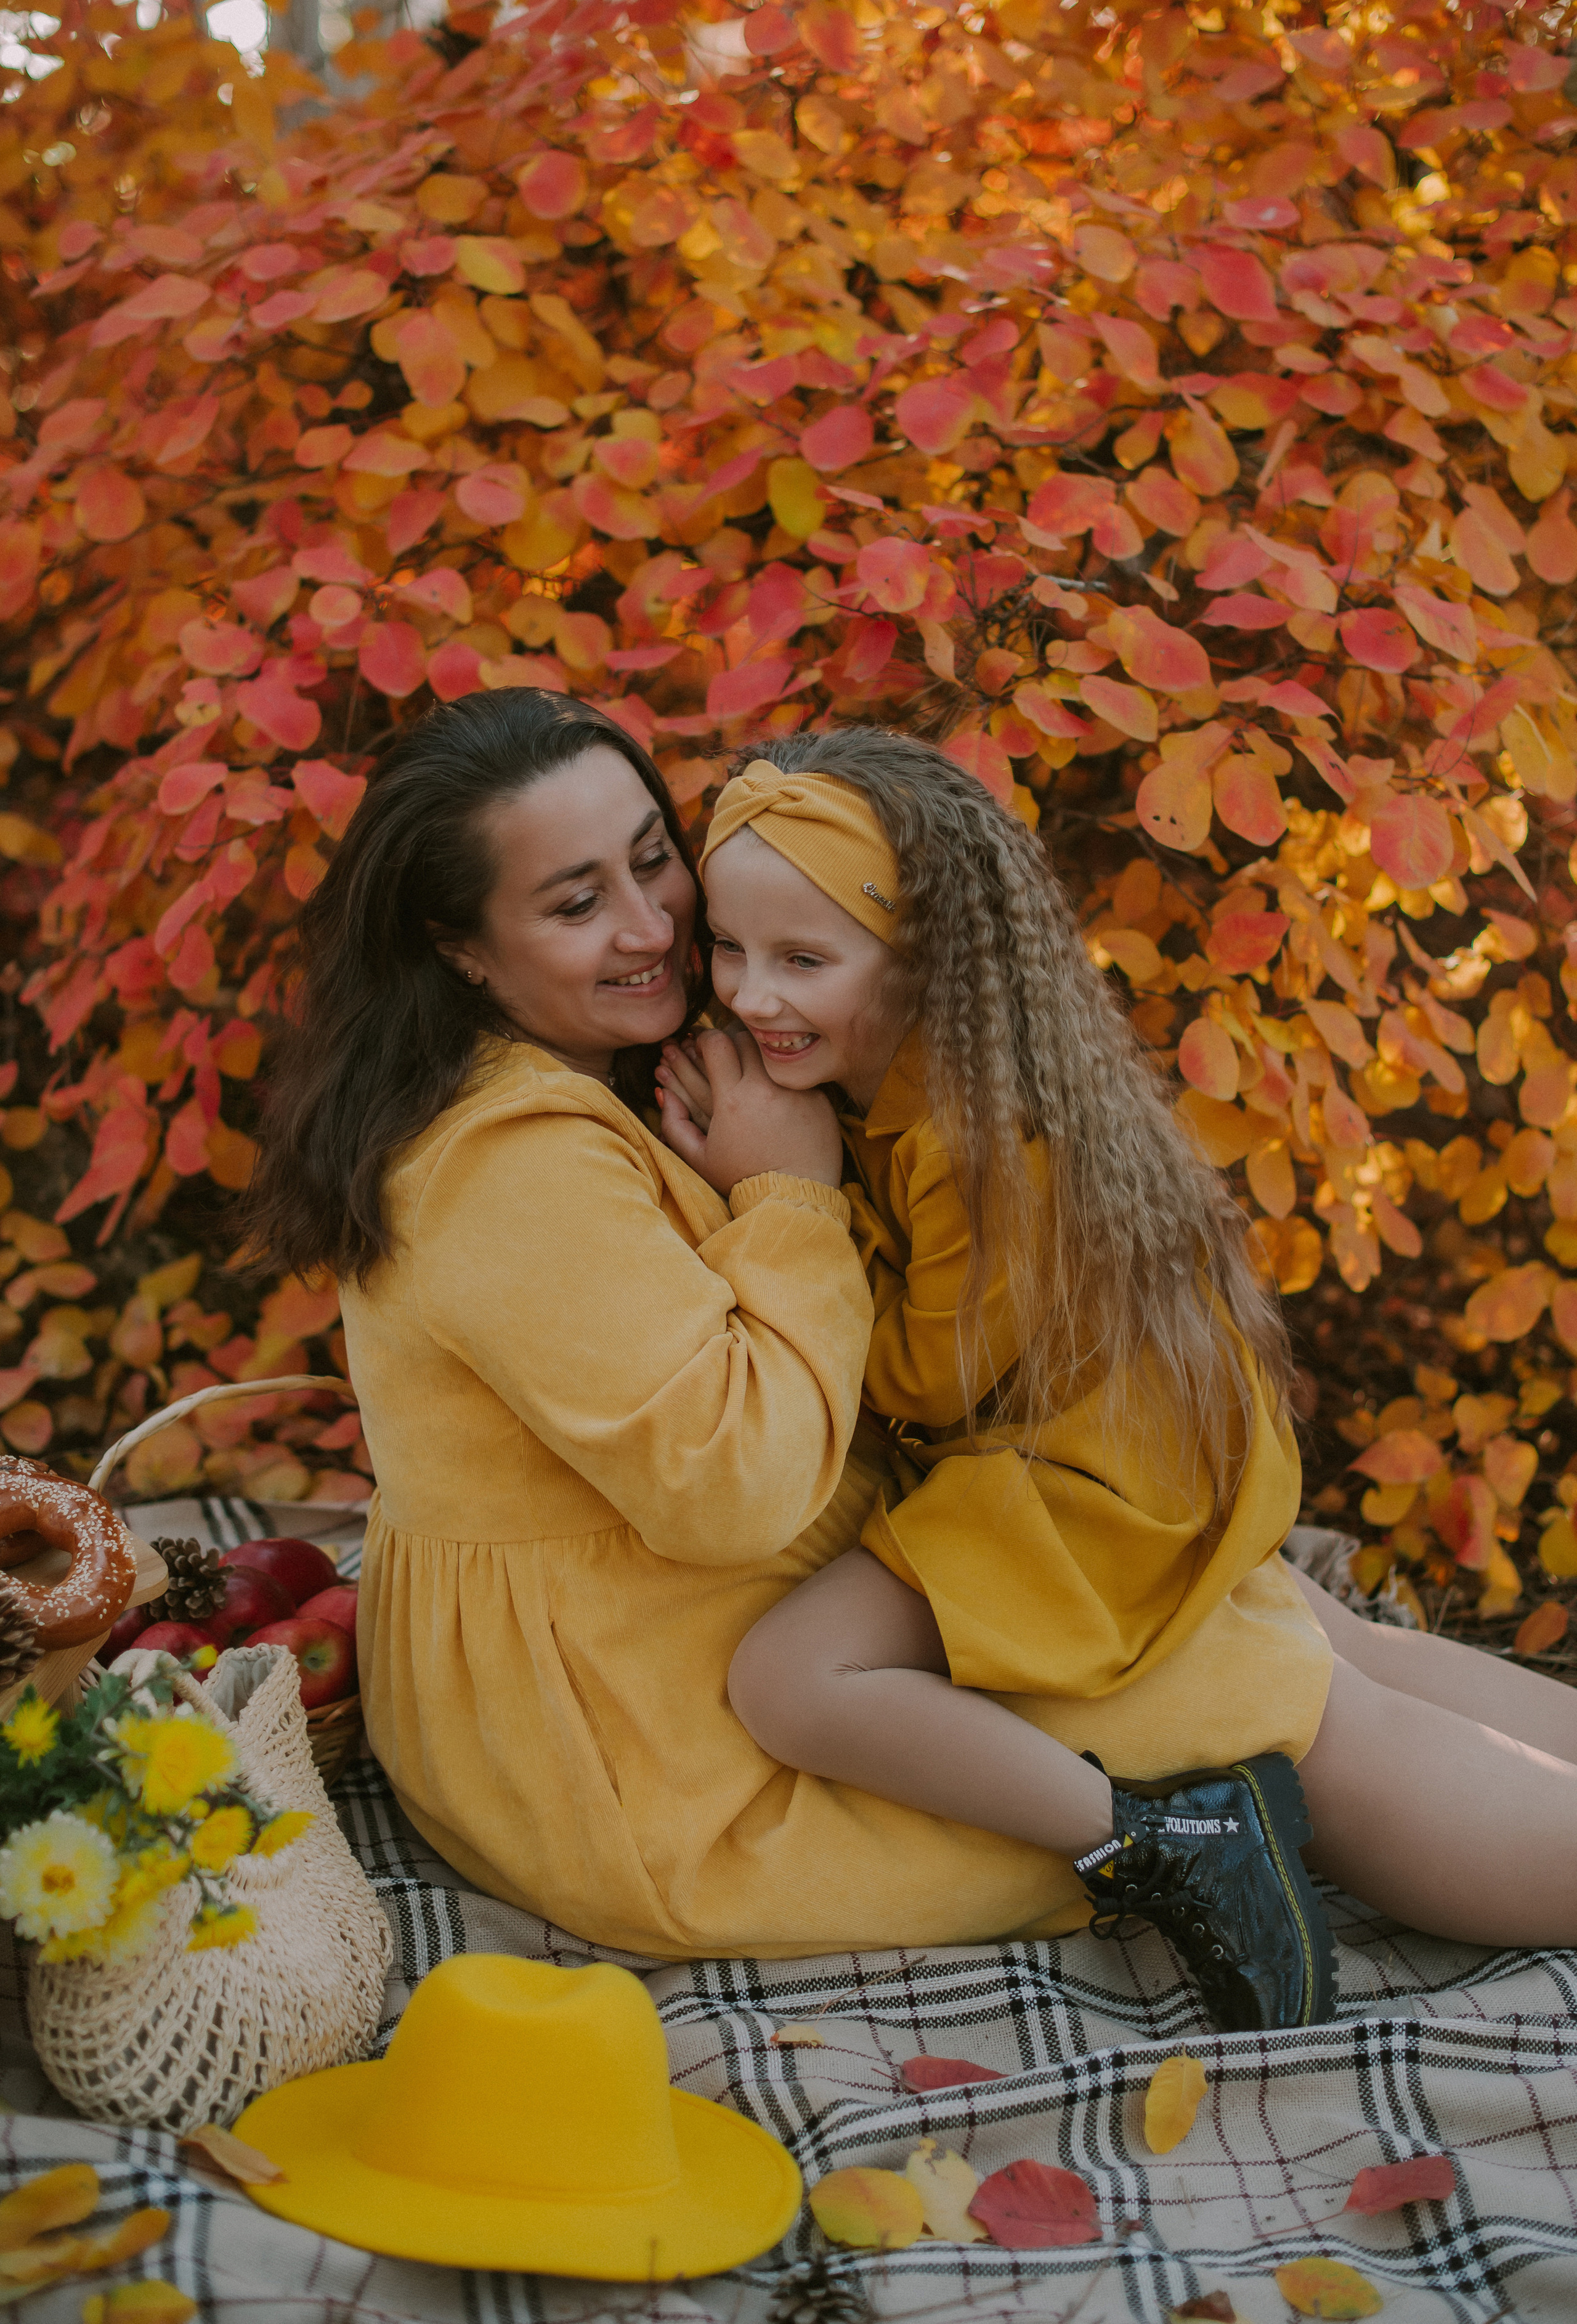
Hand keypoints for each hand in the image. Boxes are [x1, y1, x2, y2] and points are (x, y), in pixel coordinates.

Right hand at [657, 1028, 842, 1195]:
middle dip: (734, 1041)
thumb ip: (674, 1124)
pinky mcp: (820, 1097)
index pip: (716, 1042)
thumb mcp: (700, 1158)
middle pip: (746, 1038)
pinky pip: (799, 1073)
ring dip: (761, 1053)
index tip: (705, 1047)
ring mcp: (795, 1090)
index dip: (707, 1039)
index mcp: (732, 1099)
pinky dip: (787, 1076)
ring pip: (774, 1051)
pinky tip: (782, 1091)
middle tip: (730, 1053)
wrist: (793, 1197)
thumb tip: (661, 1093)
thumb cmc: (743, 1179)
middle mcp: (764, 1088)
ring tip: (754, 1068)